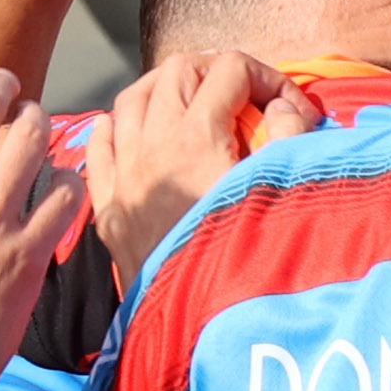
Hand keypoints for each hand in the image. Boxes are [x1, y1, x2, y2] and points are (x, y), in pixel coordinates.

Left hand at [80, 51, 305, 280]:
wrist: (198, 321)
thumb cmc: (249, 259)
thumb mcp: (283, 192)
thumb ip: (290, 138)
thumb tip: (285, 107)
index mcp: (197, 137)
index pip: (229, 69)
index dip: (266, 77)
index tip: (289, 107)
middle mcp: (152, 146)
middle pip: (176, 71)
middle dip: (215, 72)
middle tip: (244, 98)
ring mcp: (125, 175)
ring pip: (130, 98)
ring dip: (164, 89)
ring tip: (192, 103)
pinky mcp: (110, 208)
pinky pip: (100, 146)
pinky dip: (116, 125)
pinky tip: (132, 130)